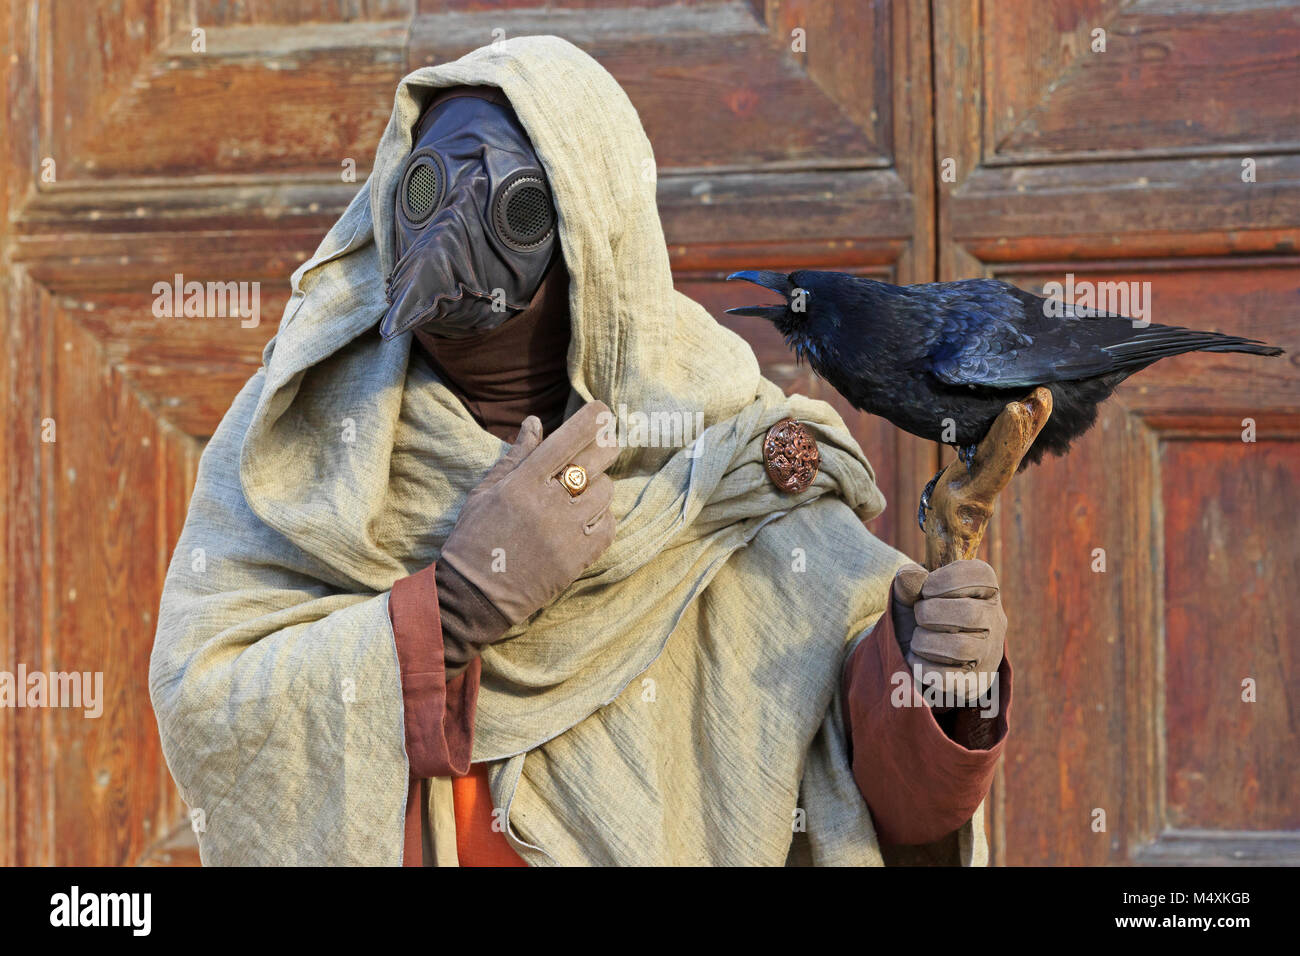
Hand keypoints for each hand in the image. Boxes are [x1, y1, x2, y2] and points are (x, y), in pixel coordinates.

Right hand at [439, 401, 618, 625]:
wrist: (473, 594)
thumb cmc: (474, 538)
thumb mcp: (486, 491)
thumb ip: (515, 456)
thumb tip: (535, 422)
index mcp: (522, 484)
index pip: (566, 441)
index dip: (589, 421)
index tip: (602, 410)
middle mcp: (548, 505)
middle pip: (595, 463)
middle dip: (606, 446)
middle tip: (606, 443)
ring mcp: (566, 534)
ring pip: (605, 494)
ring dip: (600, 487)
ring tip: (583, 492)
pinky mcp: (577, 560)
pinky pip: (608, 528)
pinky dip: (604, 518)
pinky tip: (589, 518)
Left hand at [890, 559, 1005, 709]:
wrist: (919, 655)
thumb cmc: (920, 615)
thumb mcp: (911, 593)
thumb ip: (908, 581)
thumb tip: (910, 576)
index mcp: (985, 591)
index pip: (981, 575)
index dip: (947, 579)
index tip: (926, 589)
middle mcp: (995, 621)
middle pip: (969, 613)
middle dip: (930, 612)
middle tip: (919, 615)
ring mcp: (989, 654)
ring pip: (961, 647)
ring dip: (925, 641)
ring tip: (917, 639)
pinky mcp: (975, 682)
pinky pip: (947, 676)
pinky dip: (922, 666)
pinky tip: (917, 659)